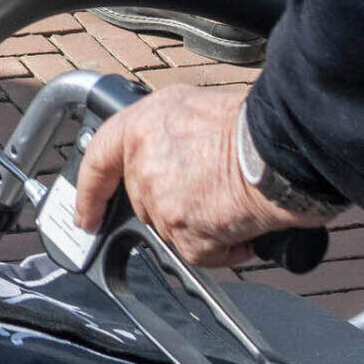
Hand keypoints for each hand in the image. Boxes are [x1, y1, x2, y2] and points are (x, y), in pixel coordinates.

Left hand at [68, 85, 318, 269]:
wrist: (276, 152)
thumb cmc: (252, 128)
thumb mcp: (194, 110)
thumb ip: (169, 136)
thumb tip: (174, 159)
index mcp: (141, 125)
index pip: (98, 161)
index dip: (89, 192)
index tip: (86, 216)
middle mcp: (142, 161)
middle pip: (144, 202)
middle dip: (174, 207)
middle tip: (209, 195)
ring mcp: (158, 200)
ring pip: (172, 228)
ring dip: (202, 225)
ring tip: (234, 204)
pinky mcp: (181, 232)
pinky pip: (199, 253)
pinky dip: (225, 248)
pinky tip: (243, 228)